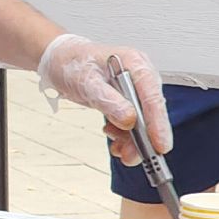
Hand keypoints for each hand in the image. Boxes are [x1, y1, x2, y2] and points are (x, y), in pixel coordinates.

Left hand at [36, 34, 171, 164]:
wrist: (58, 61)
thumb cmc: (72, 63)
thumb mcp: (86, 81)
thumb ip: (108, 100)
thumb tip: (129, 119)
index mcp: (135, 63)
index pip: (153, 96)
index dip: (158, 123)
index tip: (160, 145)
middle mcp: (139, 77)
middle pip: (151, 112)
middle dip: (144, 138)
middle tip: (133, 156)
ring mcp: (134, 90)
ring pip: (143, 122)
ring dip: (132, 140)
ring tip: (119, 151)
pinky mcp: (126, 101)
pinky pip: (132, 123)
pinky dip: (124, 136)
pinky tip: (114, 138)